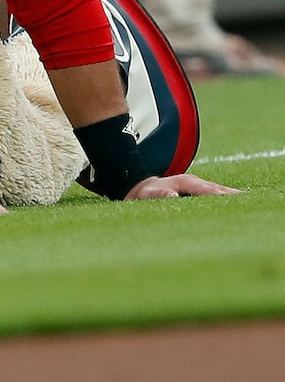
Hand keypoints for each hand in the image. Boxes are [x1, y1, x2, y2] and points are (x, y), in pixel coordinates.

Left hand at [124, 173, 240, 198]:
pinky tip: (233, 207)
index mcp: (187, 182)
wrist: (140, 187)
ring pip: (219, 192)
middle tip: (249, 203)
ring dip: (231, 198)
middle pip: (219, 190)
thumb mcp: (149, 194)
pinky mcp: (197, 191)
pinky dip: (225, 199)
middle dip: (233, 196)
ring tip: (246, 204)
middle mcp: (195, 182)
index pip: (210, 190)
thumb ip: (161, 195)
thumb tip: (172, 196)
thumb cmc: (145, 193)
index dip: (223, 196)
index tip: (236, 201)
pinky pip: (214, 195)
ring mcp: (197, 186)